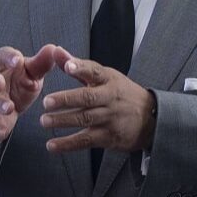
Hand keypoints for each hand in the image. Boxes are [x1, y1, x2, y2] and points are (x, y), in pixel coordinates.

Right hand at [0, 44, 64, 155]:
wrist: (4, 111)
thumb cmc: (19, 85)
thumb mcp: (32, 75)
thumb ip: (41, 64)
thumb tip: (54, 48)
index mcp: (2, 64)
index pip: (2, 55)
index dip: (9, 57)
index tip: (18, 61)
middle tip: (1, 84)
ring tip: (10, 108)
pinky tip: (3, 132)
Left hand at [39, 54, 154, 153]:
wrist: (152, 120)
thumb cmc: (121, 94)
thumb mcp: (105, 77)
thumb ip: (78, 66)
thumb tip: (56, 50)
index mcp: (109, 80)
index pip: (95, 72)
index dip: (80, 68)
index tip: (68, 66)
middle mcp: (110, 98)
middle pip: (87, 98)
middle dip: (66, 99)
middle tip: (47, 102)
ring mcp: (110, 118)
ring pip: (85, 119)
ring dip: (63, 121)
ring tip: (45, 121)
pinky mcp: (108, 137)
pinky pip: (86, 140)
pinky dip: (68, 144)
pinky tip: (52, 145)